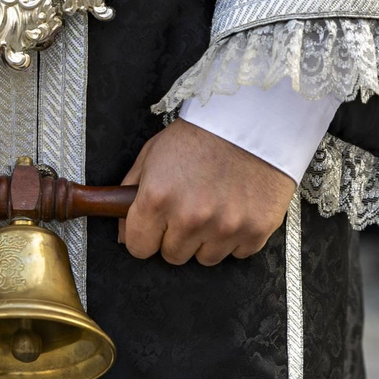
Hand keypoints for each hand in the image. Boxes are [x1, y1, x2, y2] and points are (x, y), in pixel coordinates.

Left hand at [119, 119, 296, 265]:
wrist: (252, 120)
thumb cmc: (200, 134)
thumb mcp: (153, 154)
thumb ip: (130, 193)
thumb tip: (123, 234)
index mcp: (158, 198)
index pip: (139, 247)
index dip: (145, 236)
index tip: (155, 226)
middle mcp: (190, 218)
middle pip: (172, 256)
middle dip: (176, 237)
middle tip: (189, 209)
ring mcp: (226, 227)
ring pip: (205, 258)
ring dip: (207, 239)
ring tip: (215, 206)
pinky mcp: (256, 230)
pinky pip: (237, 252)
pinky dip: (236, 236)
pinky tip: (237, 208)